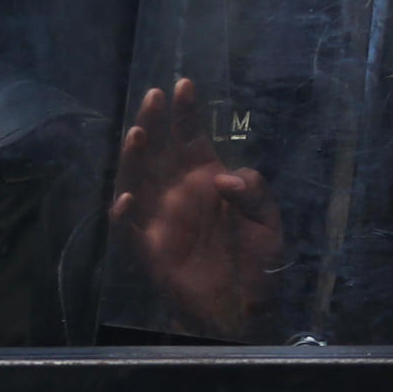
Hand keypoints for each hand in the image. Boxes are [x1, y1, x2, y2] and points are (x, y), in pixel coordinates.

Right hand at [111, 78, 280, 338]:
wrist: (241, 308)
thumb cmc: (255, 261)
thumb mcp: (268, 221)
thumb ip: (253, 192)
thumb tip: (223, 178)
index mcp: (205, 178)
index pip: (190, 137)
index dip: (185, 112)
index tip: (183, 84)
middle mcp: (177, 191)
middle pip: (159, 150)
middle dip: (155, 121)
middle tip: (153, 96)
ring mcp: (160, 217)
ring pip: (138, 180)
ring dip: (135, 158)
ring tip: (139, 135)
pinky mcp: (149, 247)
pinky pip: (130, 228)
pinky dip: (124, 214)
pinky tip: (126, 199)